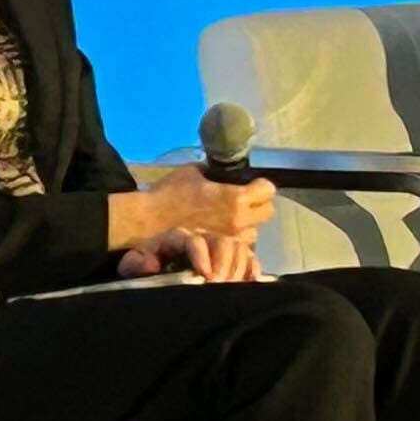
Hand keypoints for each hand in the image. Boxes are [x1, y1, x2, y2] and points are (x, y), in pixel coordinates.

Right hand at [114, 171, 274, 251]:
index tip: (250, 184)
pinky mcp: (221, 249)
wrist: (151, 219)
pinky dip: (236, 237)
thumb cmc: (171, 192)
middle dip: (259, 204)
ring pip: (255, 230)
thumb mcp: (195, 172)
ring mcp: (231, 237)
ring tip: (232, 218)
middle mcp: (240, 219)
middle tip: (245, 200)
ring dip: (248, 223)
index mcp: (236, 198)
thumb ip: (215, 172)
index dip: (260, 185)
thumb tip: (222, 171)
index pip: (268, 190)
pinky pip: (240, 243)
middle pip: (268, 212)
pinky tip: (224, 231)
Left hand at [115, 226, 263, 282]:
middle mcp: (202, 237)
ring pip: (238, 247)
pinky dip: (253, 267)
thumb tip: (151, 265)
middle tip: (219, 284)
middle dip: (223, 262)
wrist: (153, 270)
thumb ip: (137, 263)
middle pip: (221, 241)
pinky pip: (249, 257)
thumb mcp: (133, 265)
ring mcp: (218, 247)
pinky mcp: (231, 259)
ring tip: (230, 286)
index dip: (202, 255)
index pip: (195, 240)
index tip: (204, 276)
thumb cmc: (145, 267)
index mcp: (178, 238)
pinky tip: (251, 280)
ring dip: (238, 266)